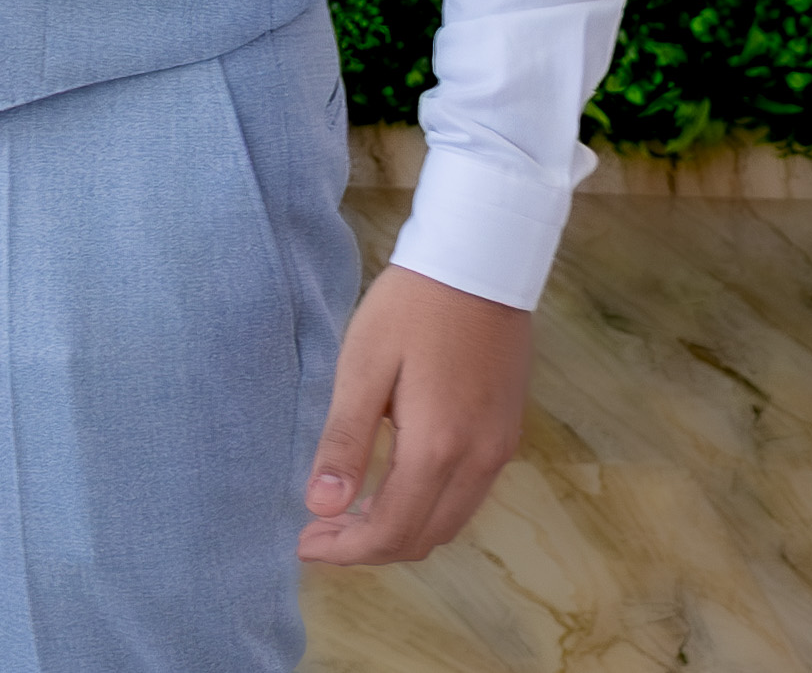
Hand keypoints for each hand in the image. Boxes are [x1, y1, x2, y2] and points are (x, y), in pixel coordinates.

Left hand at [297, 264, 533, 565]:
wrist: (480, 261)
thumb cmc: (412, 306)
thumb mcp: (362, 367)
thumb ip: (344, 442)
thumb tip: (321, 507)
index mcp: (437, 447)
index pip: (390, 531)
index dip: (344, 550)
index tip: (304, 543)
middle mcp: (478, 461)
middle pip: (423, 539)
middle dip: (368, 547)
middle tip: (319, 530)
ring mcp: (499, 450)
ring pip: (449, 523)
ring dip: (400, 531)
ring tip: (348, 513)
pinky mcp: (507, 434)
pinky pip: (467, 497)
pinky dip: (428, 509)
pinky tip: (392, 486)